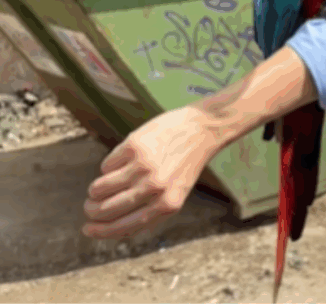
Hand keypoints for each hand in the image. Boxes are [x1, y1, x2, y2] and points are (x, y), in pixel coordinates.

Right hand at [82, 106, 220, 239]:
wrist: (201, 130)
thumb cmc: (184, 165)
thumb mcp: (175, 194)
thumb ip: (149, 210)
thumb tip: (109, 225)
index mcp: (167, 205)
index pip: (125, 227)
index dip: (101, 231)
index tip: (88, 229)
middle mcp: (154, 188)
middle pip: (106, 209)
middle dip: (91, 210)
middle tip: (89, 206)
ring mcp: (143, 167)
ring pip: (99, 188)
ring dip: (94, 191)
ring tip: (100, 186)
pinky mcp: (134, 147)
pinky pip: (106, 166)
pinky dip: (109, 167)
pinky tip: (124, 160)